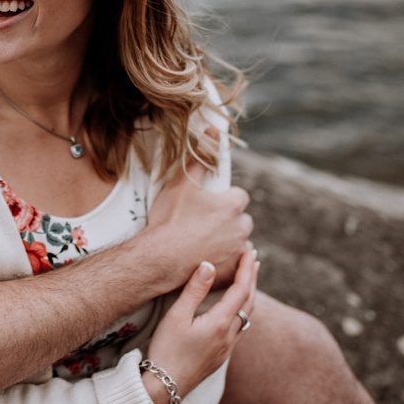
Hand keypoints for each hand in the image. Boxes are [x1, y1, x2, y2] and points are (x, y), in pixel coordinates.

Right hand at [142, 249, 259, 403]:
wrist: (166, 387)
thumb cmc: (167, 350)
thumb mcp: (177, 316)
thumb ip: (195, 289)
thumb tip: (209, 265)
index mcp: (220, 323)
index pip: (241, 289)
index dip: (246, 269)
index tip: (249, 250)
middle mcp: (229, 335)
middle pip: (248, 301)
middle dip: (252, 278)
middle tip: (253, 258)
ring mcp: (227, 346)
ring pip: (246, 315)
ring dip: (249, 294)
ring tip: (248, 278)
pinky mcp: (221, 354)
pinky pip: (240, 326)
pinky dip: (242, 309)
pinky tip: (236, 308)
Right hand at [143, 168, 252, 285]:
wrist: (161, 257)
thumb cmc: (171, 219)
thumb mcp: (182, 183)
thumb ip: (201, 158)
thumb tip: (213, 132)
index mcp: (233, 206)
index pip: (240, 196)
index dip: (225, 198)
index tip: (210, 204)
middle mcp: (241, 229)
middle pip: (241, 220)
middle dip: (228, 220)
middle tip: (204, 222)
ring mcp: (237, 252)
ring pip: (238, 241)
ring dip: (227, 240)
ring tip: (203, 241)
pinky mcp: (231, 271)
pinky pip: (235, 262)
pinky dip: (225, 259)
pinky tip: (206, 256)